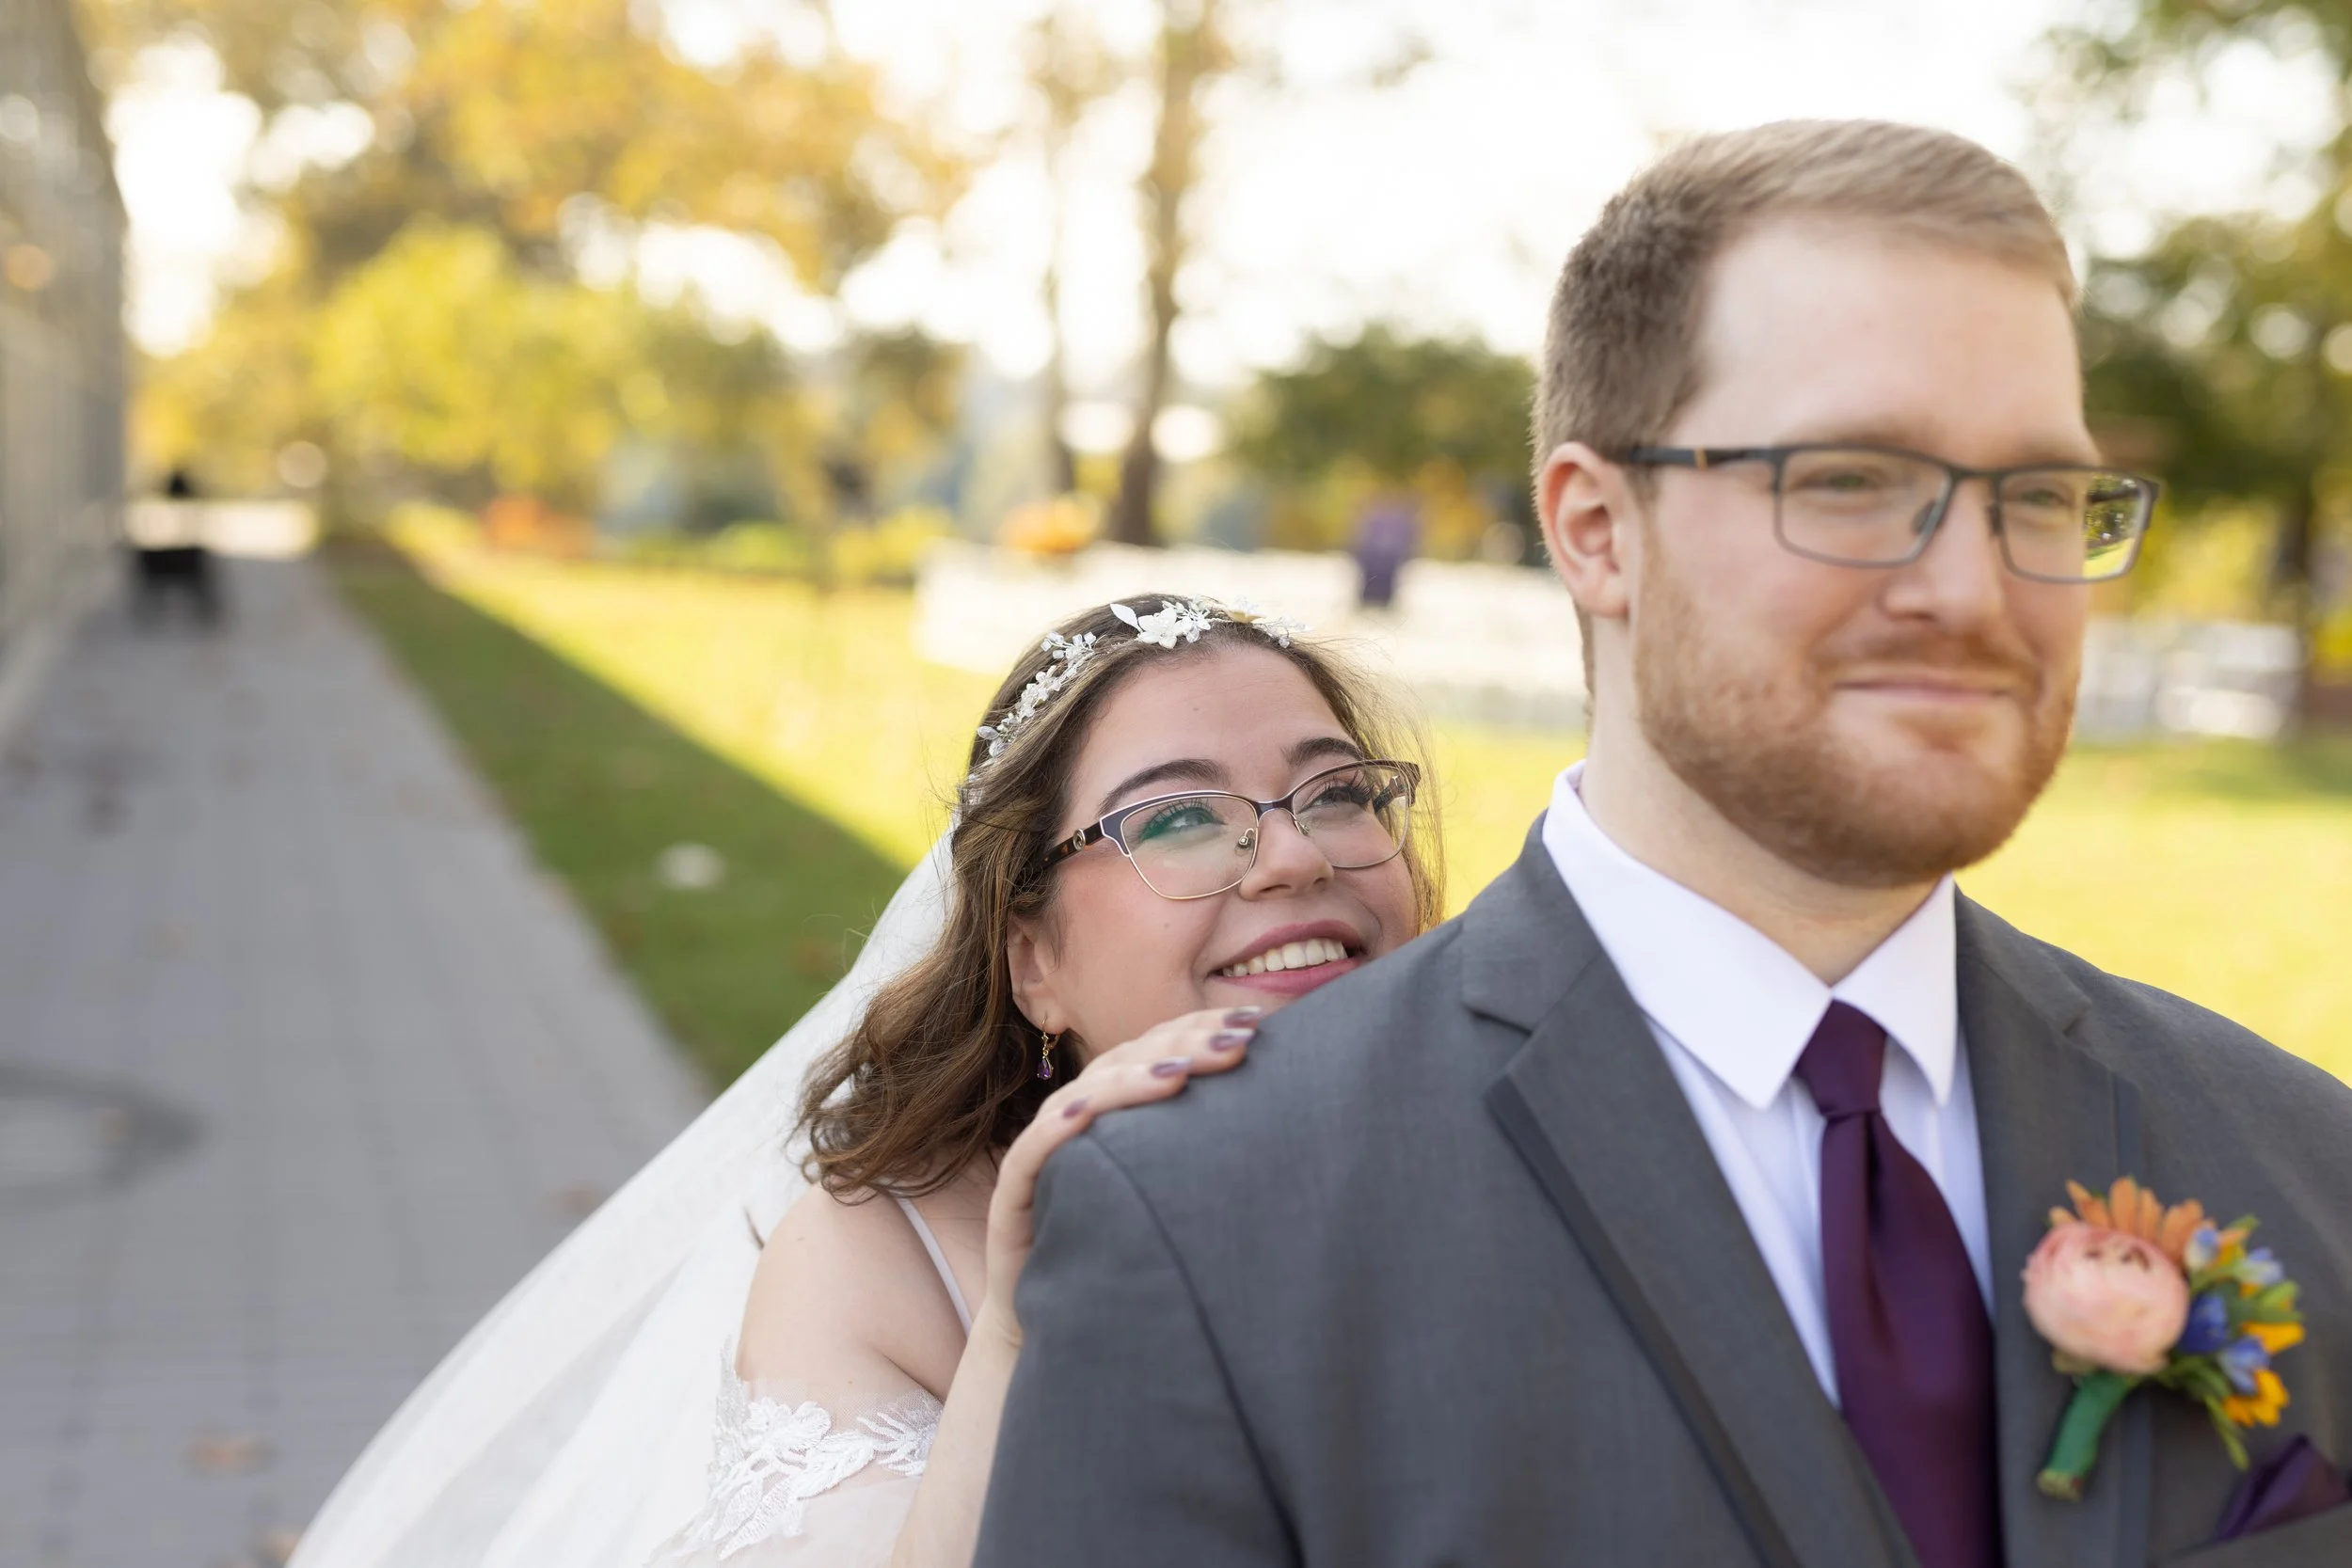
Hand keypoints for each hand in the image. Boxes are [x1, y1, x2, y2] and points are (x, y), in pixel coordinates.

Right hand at [971, 1007, 1261, 1351]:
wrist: (1060, 1328)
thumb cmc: (1130, 1256)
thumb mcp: (1179, 1194)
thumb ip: (1211, 1150)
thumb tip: (1286, 1118)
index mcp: (1117, 1109)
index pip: (1156, 1050)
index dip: (1198, 1029)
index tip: (1253, 1022)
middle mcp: (1079, 1118)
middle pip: (1127, 1063)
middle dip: (1183, 1046)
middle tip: (1237, 1041)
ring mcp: (1042, 1152)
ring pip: (1084, 1098)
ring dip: (1130, 1080)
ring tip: (1179, 1074)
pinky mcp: (1013, 1194)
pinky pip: (1031, 1154)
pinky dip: (1057, 1129)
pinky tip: (1086, 1114)